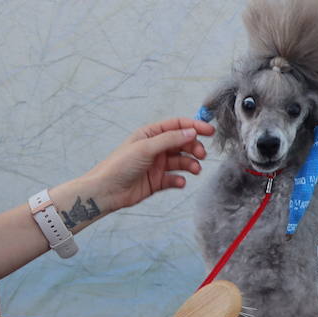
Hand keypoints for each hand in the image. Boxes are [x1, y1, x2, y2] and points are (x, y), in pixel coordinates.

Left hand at [83, 117, 214, 214]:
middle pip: (182, 143)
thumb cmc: (120, 165)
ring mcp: (157, 165)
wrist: (106, 191)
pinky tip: (179, 182)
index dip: (194, 126)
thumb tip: (191, 131)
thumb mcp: (146, 147)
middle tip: (202, 154)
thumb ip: (170, 139)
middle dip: (194, 147)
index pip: (177, 125)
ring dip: (190, 164)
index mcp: (150, 134)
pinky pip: (174, 178)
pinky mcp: (157, 181)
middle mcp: (155, 148)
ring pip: (181, 161)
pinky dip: (180, 180)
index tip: (210, 131)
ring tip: (195, 170)